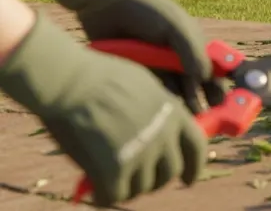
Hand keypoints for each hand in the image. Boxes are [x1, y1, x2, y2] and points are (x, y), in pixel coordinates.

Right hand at [0, 14, 206, 206]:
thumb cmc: (99, 77)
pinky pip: (115, 195)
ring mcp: (142, 153)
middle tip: (138, 180)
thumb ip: (156, 111)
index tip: (188, 180)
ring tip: (112, 182)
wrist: (70, 81)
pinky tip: (96, 192)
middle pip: (169, 173)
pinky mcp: (116, 169)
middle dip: (155, 180)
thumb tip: (158, 133)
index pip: (197, 148)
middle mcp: (164, 135)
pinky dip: (105, 197)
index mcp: (174, 112)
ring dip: (129, 188)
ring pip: (142, 187)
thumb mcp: (144, 86)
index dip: (194, 168)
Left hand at [37, 0, 221, 110]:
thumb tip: (206, 78)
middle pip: (195, 84)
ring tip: (185, 120)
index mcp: (193, 43)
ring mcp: (158, 66)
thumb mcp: (175, 27)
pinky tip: (164, 112)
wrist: (105, 6)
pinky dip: (161, 101)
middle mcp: (178, 56)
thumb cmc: (147, 11)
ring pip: (175, 90)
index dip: (218, 86)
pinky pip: (153, 90)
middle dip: (201, 101)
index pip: (212, 69)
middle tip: (204, 119)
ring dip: (181, 104)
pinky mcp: (139, 73)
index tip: (222, 104)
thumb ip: (193, 51)